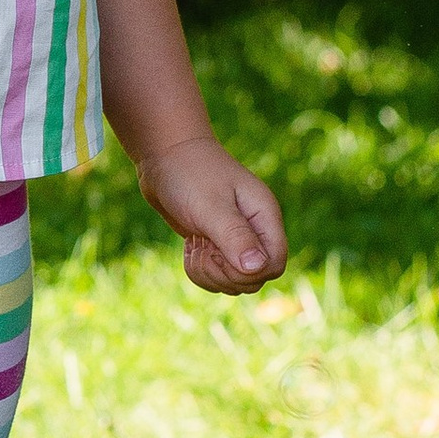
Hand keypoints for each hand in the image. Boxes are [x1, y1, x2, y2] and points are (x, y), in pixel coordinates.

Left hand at [136, 135, 285, 294]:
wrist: (164, 155)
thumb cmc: (189, 174)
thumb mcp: (210, 205)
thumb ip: (234, 236)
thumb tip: (257, 268)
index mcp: (263, 217)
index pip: (274, 264)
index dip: (248, 272)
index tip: (218, 252)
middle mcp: (255, 231)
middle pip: (255, 278)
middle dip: (223, 274)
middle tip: (201, 246)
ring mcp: (236, 239)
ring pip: (236, 281)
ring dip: (210, 274)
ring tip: (194, 245)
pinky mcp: (217, 244)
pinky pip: (218, 276)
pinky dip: (201, 271)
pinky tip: (190, 248)